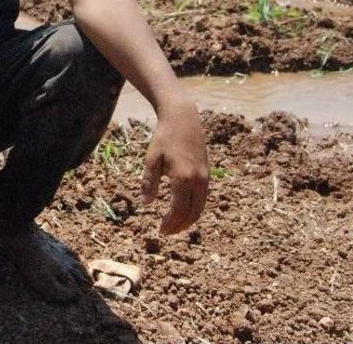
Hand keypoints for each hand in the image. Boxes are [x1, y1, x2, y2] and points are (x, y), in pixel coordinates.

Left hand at [140, 101, 208, 234]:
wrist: (184, 120)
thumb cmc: (164, 138)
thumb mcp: (152, 158)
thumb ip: (149, 181)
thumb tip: (146, 203)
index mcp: (183, 177)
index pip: (179, 209)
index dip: (170, 223)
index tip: (160, 229)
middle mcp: (198, 180)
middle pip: (192, 213)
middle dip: (179, 226)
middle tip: (166, 231)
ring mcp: (205, 178)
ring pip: (200, 208)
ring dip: (188, 220)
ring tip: (174, 225)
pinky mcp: (207, 174)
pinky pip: (203, 199)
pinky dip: (194, 209)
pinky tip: (183, 210)